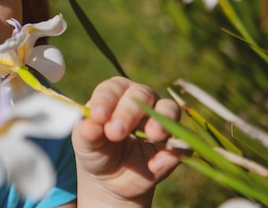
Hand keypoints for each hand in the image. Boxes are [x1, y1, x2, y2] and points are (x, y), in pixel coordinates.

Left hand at [71, 76, 182, 206]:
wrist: (109, 179)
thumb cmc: (95, 149)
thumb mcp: (85, 143)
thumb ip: (87, 133)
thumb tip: (90, 126)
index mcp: (115, 94)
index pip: (112, 89)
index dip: (105, 100)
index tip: (98, 116)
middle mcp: (141, 100)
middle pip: (142, 95)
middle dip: (129, 112)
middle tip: (116, 132)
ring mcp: (160, 120)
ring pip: (169, 110)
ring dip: (162, 122)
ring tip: (152, 136)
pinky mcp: (173, 145)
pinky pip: (182, 144)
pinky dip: (171, 154)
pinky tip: (155, 166)